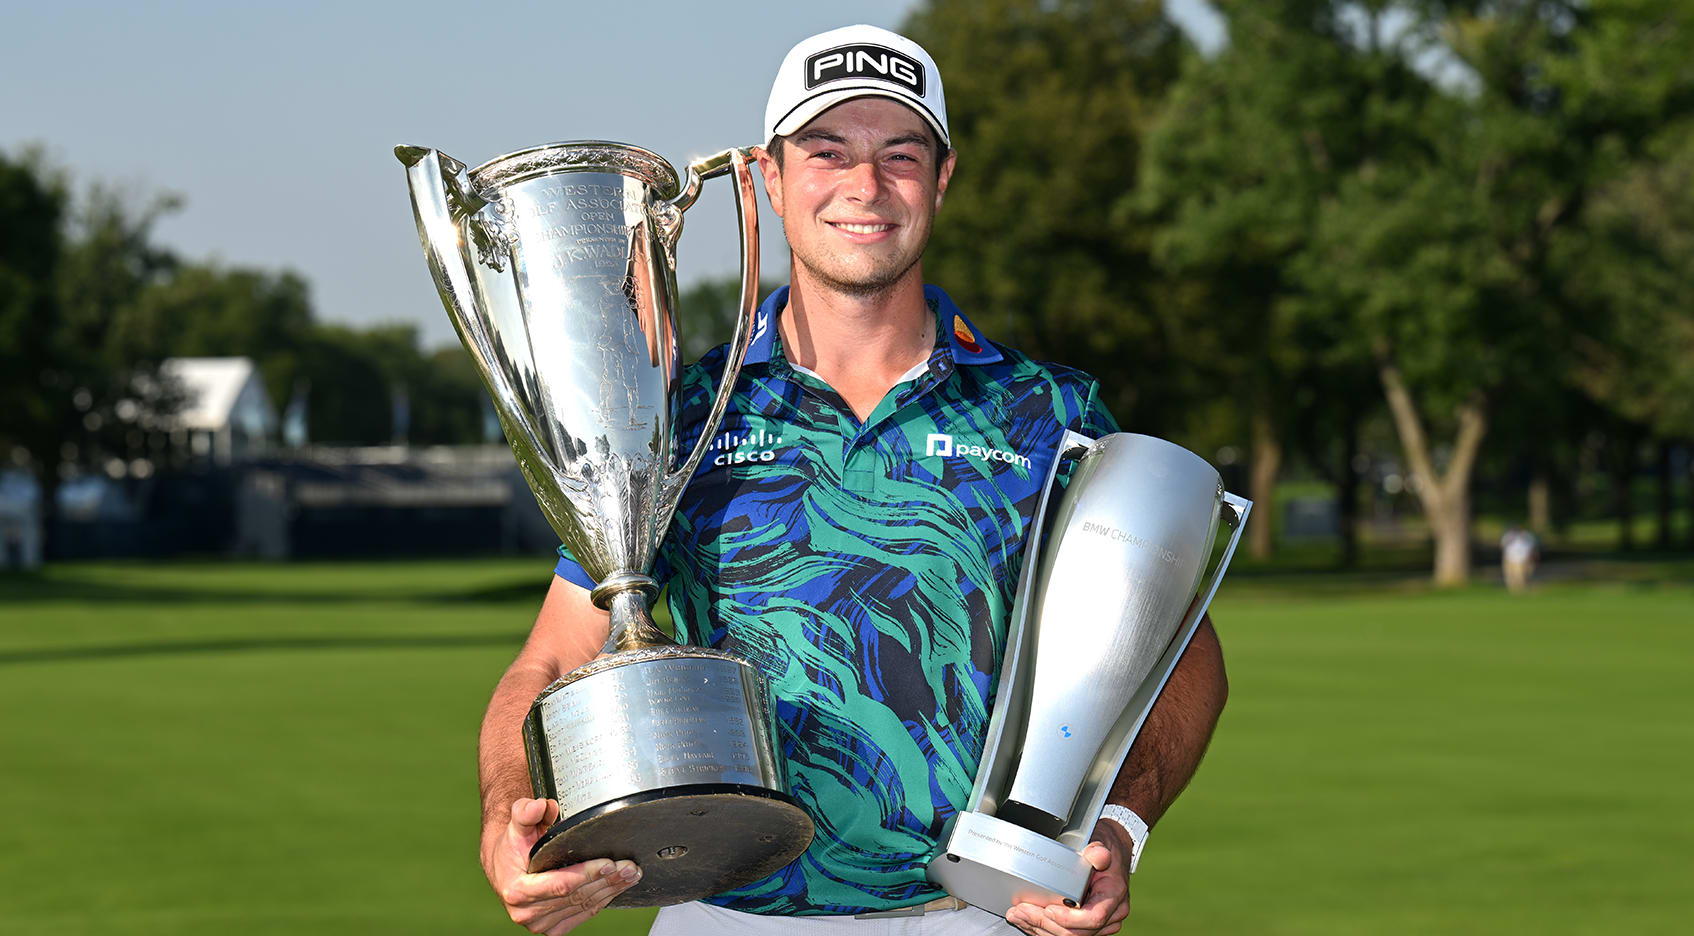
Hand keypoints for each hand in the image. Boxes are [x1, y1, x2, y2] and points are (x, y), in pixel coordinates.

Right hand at [483, 797, 641, 934]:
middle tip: (629, 866)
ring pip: (584, 906)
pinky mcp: (553, 928)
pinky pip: (583, 914)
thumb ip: (525, 813)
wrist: (504, 869)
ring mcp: (540, 923)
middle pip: (577, 897)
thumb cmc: (512, 847)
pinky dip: (603, 900)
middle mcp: (528, 912)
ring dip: (611, 890)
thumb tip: (540, 805)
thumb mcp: (515, 826)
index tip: (608, 863)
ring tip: (630, 874)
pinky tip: (617, 887)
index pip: (560, 885)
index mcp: (518, 890)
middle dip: (606, 880)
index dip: (587, 874)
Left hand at [1004, 821, 1132, 935]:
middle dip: (1045, 922)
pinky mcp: (1086, 926)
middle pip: (1077, 932)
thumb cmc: (1106, 849)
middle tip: (1021, 910)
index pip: (1094, 917)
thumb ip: (1097, 852)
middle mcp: (1110, 914)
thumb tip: (1098, 854)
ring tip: (1018, 915)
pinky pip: (1064, 934)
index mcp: (1114, 895)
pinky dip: (1042, 929)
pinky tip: (1026, 920)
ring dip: (1039, 928)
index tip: (1048, 909)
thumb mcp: (1101, 844)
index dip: (1069, 919)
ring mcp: (1100, 923)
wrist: (1112, 854)